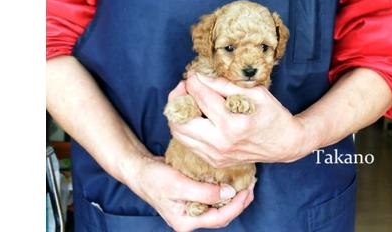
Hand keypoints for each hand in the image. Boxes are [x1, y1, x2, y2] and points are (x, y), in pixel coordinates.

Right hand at [123, 154, 254, 231]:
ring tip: (246, 182)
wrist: (139, 170)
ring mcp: (192, 208)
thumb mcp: (179, 185)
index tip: (247, 190)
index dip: (236, 205)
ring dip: (233, 195)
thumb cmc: (154, 179)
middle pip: (222, 215)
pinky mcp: (193, 197)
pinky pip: (212, 197)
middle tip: (251, 185)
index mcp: (186, 222)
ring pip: (219, 206)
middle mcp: (191, 218)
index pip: (219, 218)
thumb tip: (229, 192)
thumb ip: (204, 192)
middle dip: (239, 201)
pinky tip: (232, 179)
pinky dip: (224, 189)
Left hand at [168, 74, 315, 167]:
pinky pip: (187, 142)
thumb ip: (224, 84)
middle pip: (180, 119)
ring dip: (178, 113)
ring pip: (179, 133)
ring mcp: (215, 155)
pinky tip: (196, 115)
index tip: (193, 74)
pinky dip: (186, 127)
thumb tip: (199, 77)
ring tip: (188, 100)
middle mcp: (221, 143)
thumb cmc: (271, 115)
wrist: (283, 144)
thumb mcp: (254, 93)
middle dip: (178, 97)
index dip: (193, 81)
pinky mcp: (213, 161)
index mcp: (233, 124)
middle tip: (186, 87)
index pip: (202, 97)